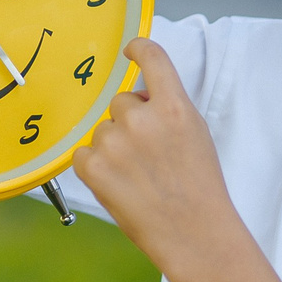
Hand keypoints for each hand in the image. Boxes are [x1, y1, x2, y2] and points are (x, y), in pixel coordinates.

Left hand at [71, 39, 244, 276]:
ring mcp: (115, 143)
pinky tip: (118, 182)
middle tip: (148, 155)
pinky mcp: (93, 167)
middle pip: (121, 101)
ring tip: (137, 175)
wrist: (192, 232)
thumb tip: (141, 97)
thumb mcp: (196, 135)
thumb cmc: (198, 187)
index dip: (138, 49)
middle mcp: (142, 119)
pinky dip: (94, 165)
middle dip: (130, 121)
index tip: (130, 50)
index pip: (152, 58)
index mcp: (174, 107)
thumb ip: (168, 108)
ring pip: (102, 128)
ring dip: (113, 145)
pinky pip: (83, 152)